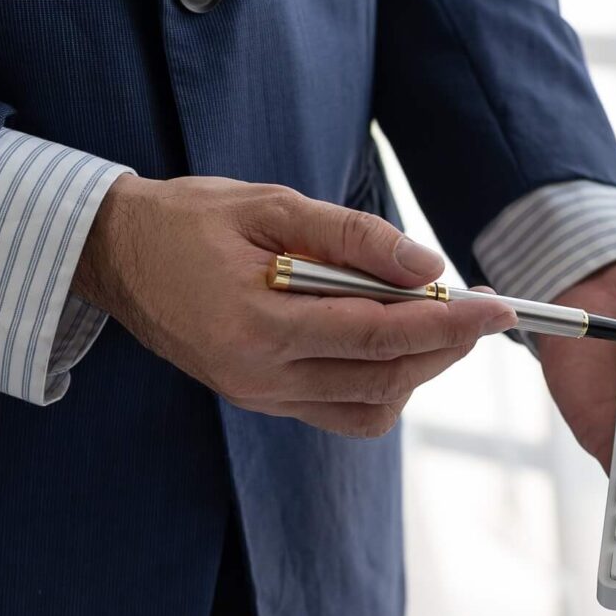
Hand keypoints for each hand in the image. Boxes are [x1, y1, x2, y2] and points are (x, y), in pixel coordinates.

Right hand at [73, 174, 513, 437]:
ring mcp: (259, 396)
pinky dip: (382, 383)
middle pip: (384, 377)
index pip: (378, 334)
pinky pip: (342, 410)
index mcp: (257, 326)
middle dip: (445, 346)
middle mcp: (259, 376)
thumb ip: (352, 237)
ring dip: (417, 367)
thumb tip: (429, 268)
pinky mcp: (261, 400)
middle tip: (483, 308)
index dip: (449, 324)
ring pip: (370, 405)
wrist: (114, 254)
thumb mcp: (272, 204)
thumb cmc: (189, 219)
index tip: (500, 307)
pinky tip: (389, 341)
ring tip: (438, 319)